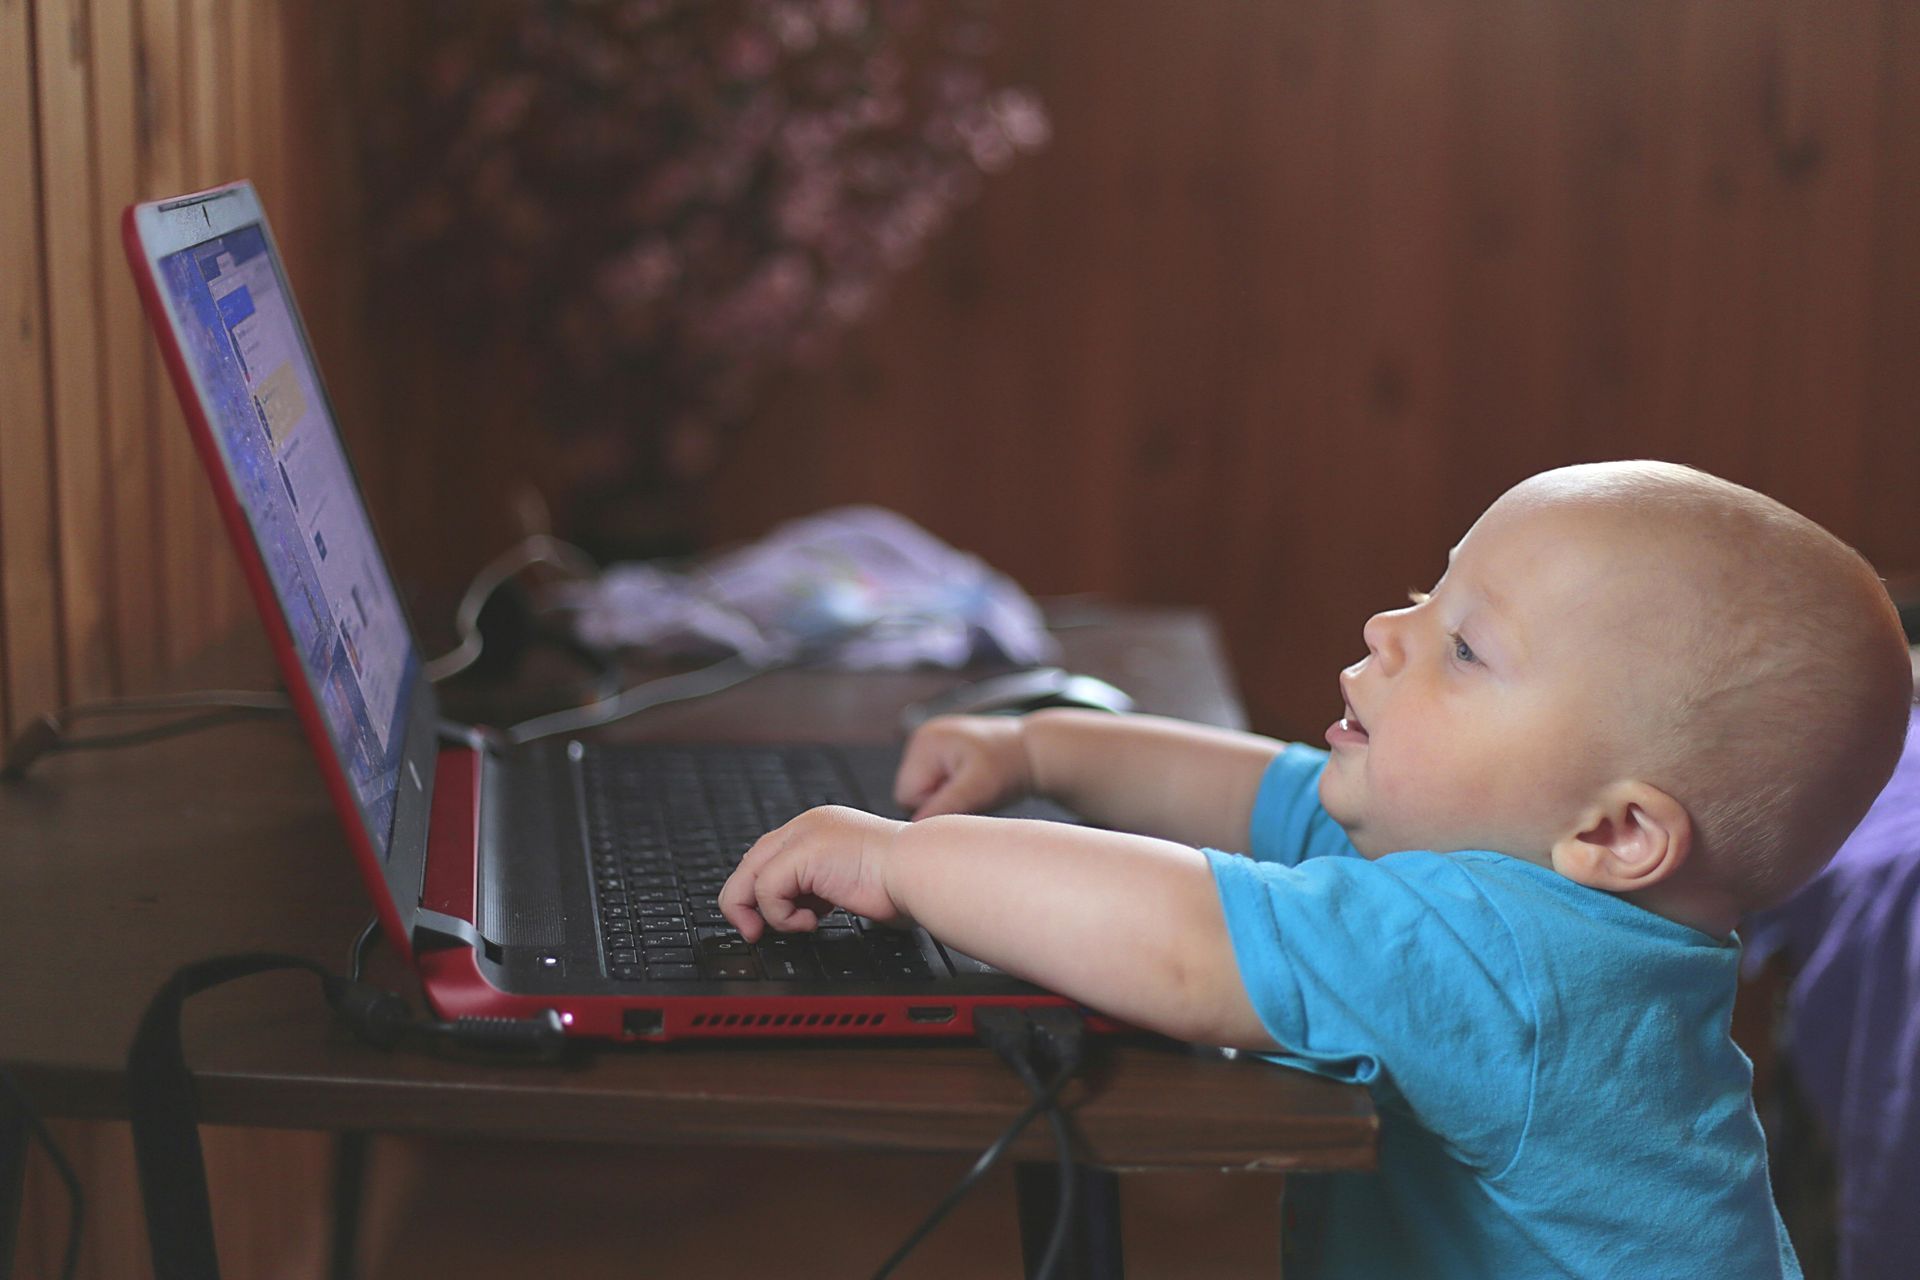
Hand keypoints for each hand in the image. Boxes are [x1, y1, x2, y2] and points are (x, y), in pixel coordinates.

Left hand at [718, 805, 909, 941]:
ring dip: (766, 913)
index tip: (769, 920)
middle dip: (745, 903)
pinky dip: (781, 915)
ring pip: (748, 877)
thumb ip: (823, 889)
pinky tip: (811, 921)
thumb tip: (803, 912)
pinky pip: (766, 890)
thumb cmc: (904, 882)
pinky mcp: (803, 853)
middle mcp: (808, 826)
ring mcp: (804, 835)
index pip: (770, 856)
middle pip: (750, 863)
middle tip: (754, 932)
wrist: (922, 870)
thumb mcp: (851, 883)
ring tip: (798, 925)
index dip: (762, 891)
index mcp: (821, 829)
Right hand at [893, 715, 1034, 819]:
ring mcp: (929, 745)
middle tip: (971, 794)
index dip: (934, 806)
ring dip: (945, 797)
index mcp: (925, 742)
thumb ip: (945, 806)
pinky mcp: (938, 753)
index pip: (906, 795)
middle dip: (938, 801)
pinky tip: (971, 783)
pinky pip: (932, 784)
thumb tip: (914, 828)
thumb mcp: (979, 789)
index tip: (966, 799)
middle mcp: (921, 739)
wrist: (1032, 751)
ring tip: (973, 787)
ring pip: (921, 792)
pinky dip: (949, 790)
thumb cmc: (1009, 766)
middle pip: (910, 794)